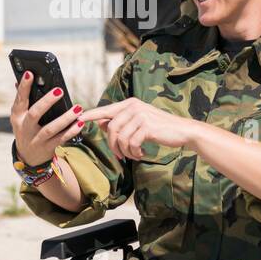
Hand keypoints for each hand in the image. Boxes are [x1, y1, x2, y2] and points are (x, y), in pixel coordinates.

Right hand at [10, 71, 83, 164]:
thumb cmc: (26, 128)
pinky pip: (61, 139)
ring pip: (50, 128)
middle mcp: (25, 128)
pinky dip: (71, 131)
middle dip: (46, 102)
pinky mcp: (47, 148)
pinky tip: (80, 123)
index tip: (30, 73)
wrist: (28, 157)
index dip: (24, 86)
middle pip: (35, 114)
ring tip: (77, 108)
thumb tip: (20, 78)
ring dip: (65, 118)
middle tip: (59, 90)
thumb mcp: (20, 116)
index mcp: (17, 116)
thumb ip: (22, 99)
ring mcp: (36, 139)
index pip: (20, 99)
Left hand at [78, 98, 194, 160]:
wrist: (182, 131)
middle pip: (111, 128)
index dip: (91, 115)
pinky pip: (131, 143)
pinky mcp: (146, 126)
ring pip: (120, 137)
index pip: (106, 110)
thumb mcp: (139, 123)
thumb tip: (100, 123)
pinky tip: (142, 154)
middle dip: (113, 145)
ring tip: (133, 155)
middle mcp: (133, 106)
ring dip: (125, 151)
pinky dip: (134, 152)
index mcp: (130, 104)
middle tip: (120, 155)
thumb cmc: (160, 128)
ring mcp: (140, 115)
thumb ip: (121, 122)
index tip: (78, 119)